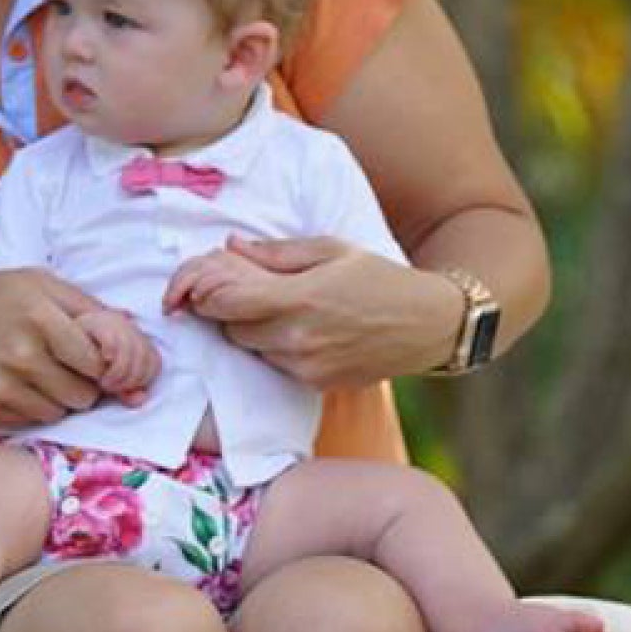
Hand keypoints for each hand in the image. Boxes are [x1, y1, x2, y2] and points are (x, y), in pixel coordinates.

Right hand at [0, 268, 155, 427]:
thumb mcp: (36, 282)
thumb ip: (87, 305)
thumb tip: (136, 331)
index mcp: (41, 315)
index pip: (99, 362)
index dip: (103, 366)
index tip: (95, 362)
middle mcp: (23, 354)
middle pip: (84, 394)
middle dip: (83, 386)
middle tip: (66, 370)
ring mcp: (2, 385)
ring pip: (60, 413)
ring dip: (58, 400)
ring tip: (39, 376)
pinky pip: (31, 422)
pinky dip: (31, 409)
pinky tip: (15, 386)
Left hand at [171, 238, 455, 386]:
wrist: (429, 325)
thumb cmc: (381, 279)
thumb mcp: (332, 250)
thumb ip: (277, 253)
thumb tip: (231, 246)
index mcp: (301, 299)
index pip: (228, 303)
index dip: (206, 294)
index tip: (201, 285)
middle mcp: (299, 339)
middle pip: (233, 329)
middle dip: (230, 310)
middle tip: (243, 291)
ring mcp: (307, 367)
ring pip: (252, 350)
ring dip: (252, 330)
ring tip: (281, 309)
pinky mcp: (317, 385)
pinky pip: (276, 366)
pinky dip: (276, 349)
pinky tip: (303, 331)